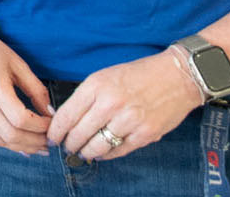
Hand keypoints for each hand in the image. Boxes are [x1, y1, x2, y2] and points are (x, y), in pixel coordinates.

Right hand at [0, 24, 54, 154]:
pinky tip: (18, 142)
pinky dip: (4, 141)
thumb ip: (36, 90)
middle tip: (47, 142)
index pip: (21, 118)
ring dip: (20, 146)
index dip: (40, 127)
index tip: (51, 125)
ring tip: (36, 146)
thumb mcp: (18, 64)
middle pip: (10, 134)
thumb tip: (49, 114)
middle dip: (33, 142)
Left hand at [48, 50, 202, 160]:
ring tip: (82, 152)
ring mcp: (129, 121)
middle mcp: (110, 103)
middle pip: (79, 133)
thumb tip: (67, 118)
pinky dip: (107, 155)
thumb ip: (86, 96)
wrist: (176, 76)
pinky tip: (101, 153)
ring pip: (97, 146)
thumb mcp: (104, 76)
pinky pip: (118, 151)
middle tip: (66, 147)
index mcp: (96, 85)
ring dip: (86, 152)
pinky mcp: (145, 134)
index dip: (56, 131)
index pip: (67, 115)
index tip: (52, 137)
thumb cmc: (138, 75)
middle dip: (69, 144)